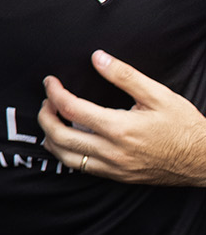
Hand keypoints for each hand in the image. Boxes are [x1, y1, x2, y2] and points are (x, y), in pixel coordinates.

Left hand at [40, 53, 205, 186]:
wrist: (205, 159)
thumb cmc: (185, 127)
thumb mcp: (158, 95)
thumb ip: (124, 75)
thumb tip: (97, 57)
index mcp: (120, 128)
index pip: (71, 108)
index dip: (54, 92)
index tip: (50, 82)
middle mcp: (113, 152)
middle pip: (59, 136)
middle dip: (44, 116)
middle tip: (47, 101)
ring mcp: (114, 168)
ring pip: (66, 157)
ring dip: (51, 138)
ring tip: (53, 120)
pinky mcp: (119, 177)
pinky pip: (82, 168)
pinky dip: (68, 153)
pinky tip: (70, 140)